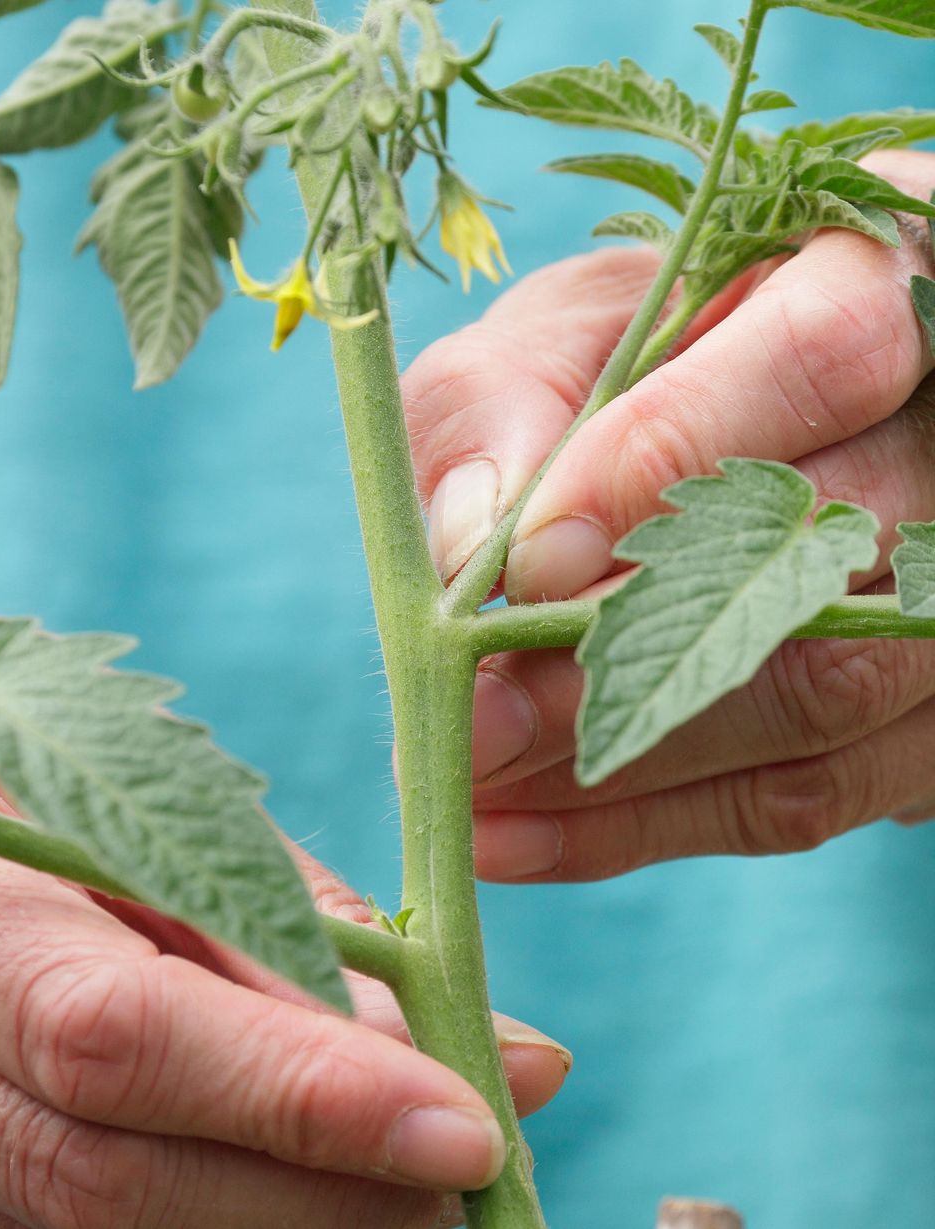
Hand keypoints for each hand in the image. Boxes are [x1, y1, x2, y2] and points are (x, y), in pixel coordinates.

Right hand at [0, 614, 568, 1228]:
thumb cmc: (25, 747)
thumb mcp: (140, 784)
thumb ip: (278, 916)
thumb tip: (456, 1042)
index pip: (117, 1035)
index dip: (299, 1096)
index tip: (467, 1128)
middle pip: (104, 1177)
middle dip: (315, 1197)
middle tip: (467, 1181)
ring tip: (411, 1192)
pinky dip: (203, 1226)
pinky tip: (302, 1194)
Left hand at [405, 149, 934, 882]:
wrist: (734, 414)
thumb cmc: (636, 352)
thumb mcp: (558, 333)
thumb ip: (509, 407)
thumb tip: (482, 553)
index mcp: (886, 276)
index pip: (825, 354)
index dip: (673, 456)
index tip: (529, 557)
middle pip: (831, 559)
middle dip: (631, 654)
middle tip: (473, 722)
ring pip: (832, 696)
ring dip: (631, 767)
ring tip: (472, 789)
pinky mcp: (925, 712)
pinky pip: (812, 795)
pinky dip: (649, 825)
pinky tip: (520, 833)